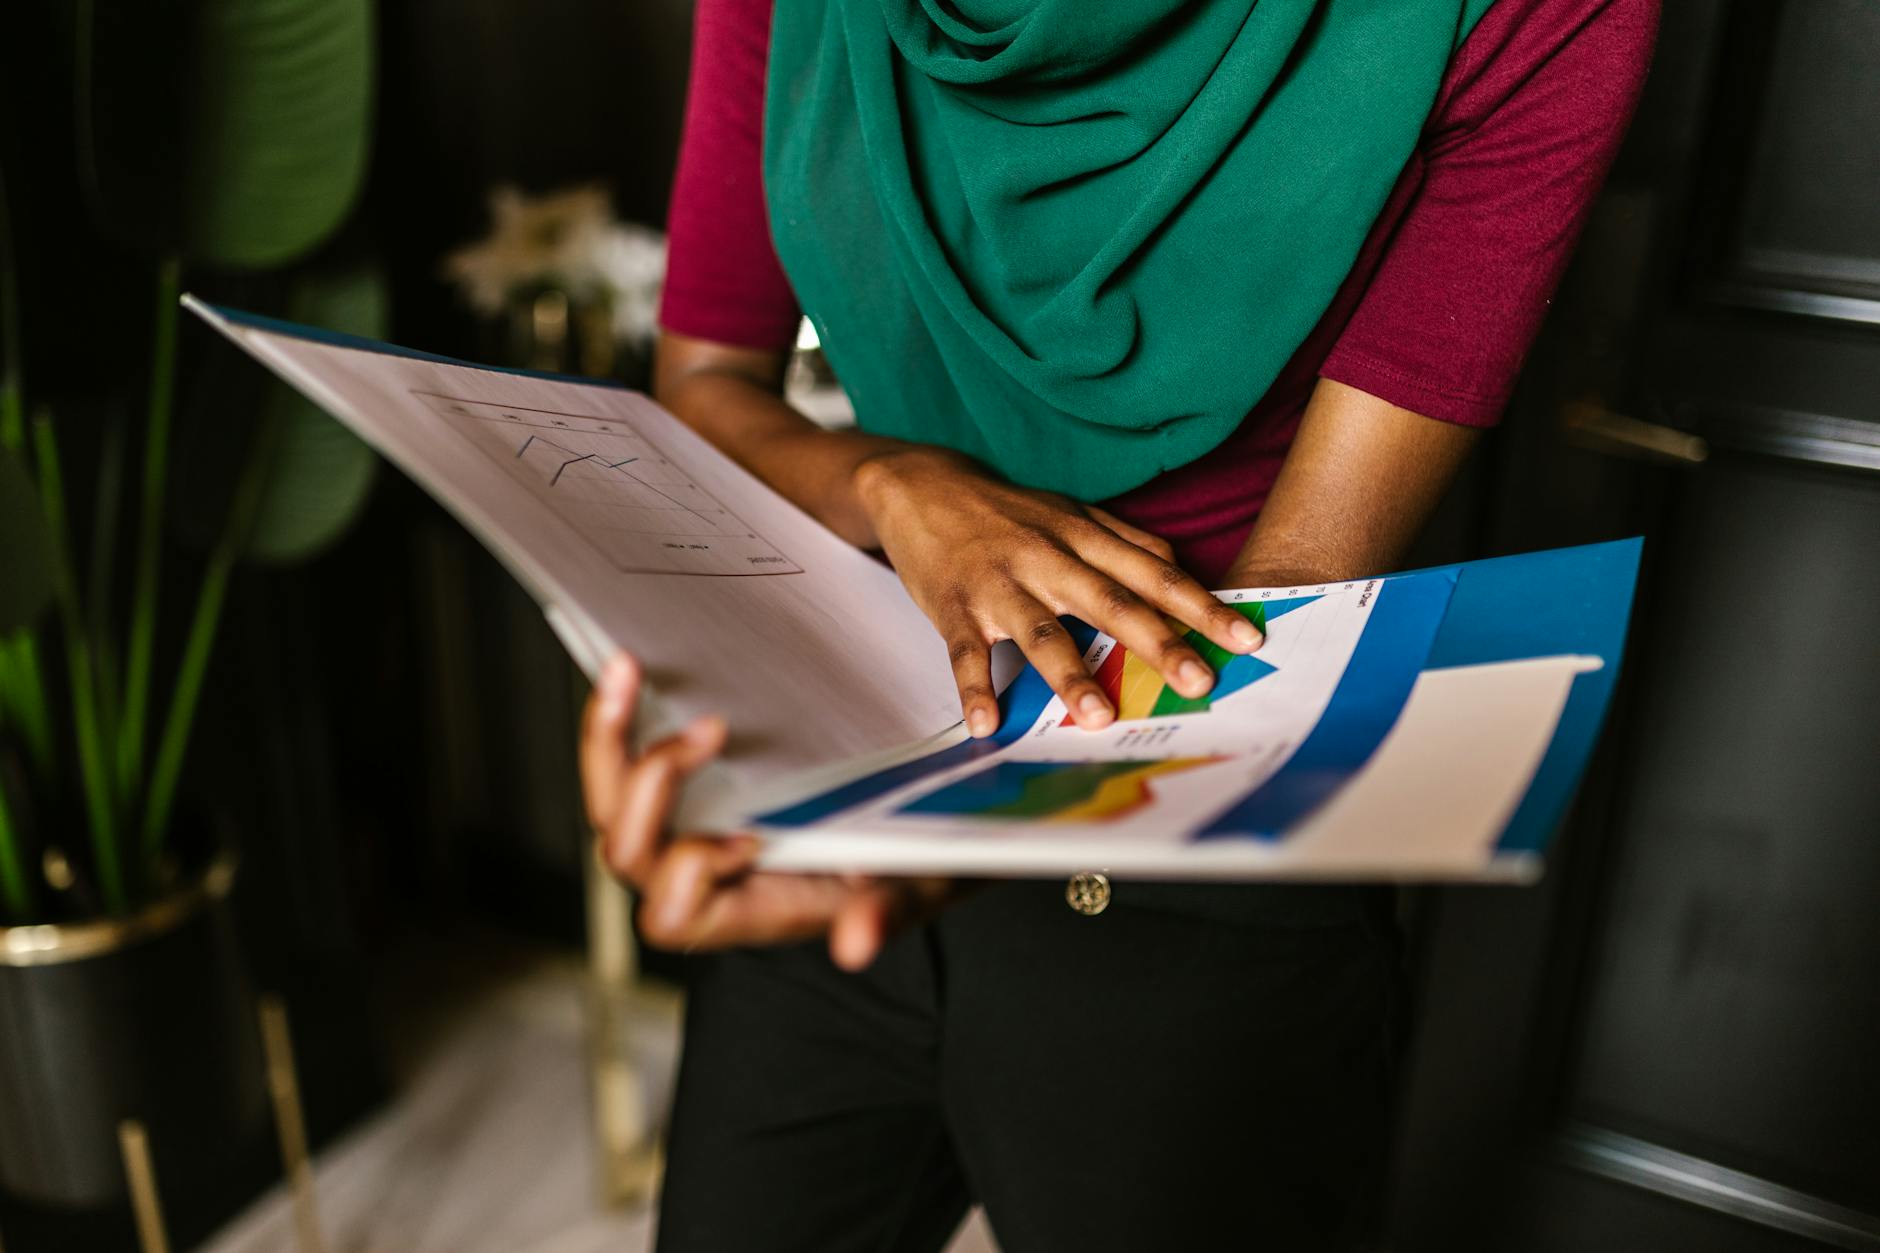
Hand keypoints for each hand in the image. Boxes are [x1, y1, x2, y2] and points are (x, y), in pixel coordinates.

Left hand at [583, 653, 953, 968]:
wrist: (926, 823)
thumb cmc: (919, 864)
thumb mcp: (918, 885)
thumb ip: (885, 913)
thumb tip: (855, 943)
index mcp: (750, 909)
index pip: (676, 911)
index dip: (695, 871)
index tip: (753, 833)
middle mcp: (705, 874)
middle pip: (627, 851)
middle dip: (649, 788)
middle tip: (711, 729)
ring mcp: (690, 825)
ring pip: (611, 801)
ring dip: (609, 738)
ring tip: (629, 671)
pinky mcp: (690, 783)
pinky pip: (627, 759)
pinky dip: (621, 715)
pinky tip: (631, 665)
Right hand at [853, 447, 1263, 734]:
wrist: (921, 484)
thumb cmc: (1006, 510)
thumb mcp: (1070, 513)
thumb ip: (1125, 541)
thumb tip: (1180, 569)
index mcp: (1083, 537)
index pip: (1152, 575)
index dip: (1200, 605)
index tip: (1245, 637)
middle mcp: (1047, 558)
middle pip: (1110, 602)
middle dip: (1157, 643)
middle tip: (1199, 681)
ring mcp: (998, 583)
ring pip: (1040, 631)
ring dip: (1069, 674)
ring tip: (1100, 717)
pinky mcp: (952, 605)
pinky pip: (965, 651)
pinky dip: (974, 688)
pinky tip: (985, 724)